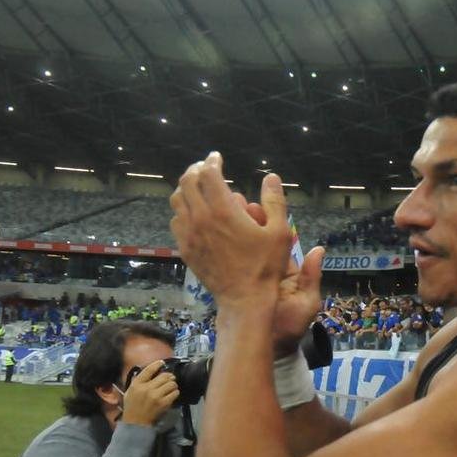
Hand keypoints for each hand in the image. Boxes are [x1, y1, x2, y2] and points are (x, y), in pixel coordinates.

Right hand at [121, 360, 178, 426]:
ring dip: (173, 385)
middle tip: (170, 378)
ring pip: (171, 384)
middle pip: (164, 376)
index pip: (149, 369)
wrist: (136, 422)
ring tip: (170, 387)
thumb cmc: (132, 406)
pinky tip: (171, 395)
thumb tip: (149, 371)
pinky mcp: (163, 403)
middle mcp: (146, 388)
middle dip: (169, 377)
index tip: (162, 363)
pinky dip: (175, 393)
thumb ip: (138, 381)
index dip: (157, 364)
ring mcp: (155, 396)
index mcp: (137, 384)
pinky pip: (174, 393)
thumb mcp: (130, 391)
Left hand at [170, 154, 324, 352]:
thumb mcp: (280, 232)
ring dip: (185, 188)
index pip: (208, 173)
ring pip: (177, 201)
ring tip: (196, 186)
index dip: (212, 161)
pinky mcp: (185, 250)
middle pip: (187, 182)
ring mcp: (189, 235)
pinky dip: (182, 210)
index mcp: (223, 210)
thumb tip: (271, 176)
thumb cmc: (266, 266)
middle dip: (195, 169)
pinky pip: (176, 222)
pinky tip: (193, 213)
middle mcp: (201, 218)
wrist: (245, 299)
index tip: (217, 157)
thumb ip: (274, 201)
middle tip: (205, 167)